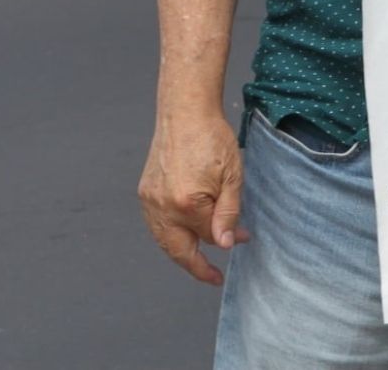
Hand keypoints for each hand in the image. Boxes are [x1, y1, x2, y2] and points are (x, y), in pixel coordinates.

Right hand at [138, 111, 247, 285]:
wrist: (185, 111)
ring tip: (198, 259)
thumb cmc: (212, 138)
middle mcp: (163, 206)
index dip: (228, 237)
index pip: (209, 236)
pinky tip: (183, 234)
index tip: (242, 241)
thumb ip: (228, 214)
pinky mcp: (145, 191)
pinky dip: (169, 235)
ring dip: (181, 253)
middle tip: (213, 275)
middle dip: (196, 266)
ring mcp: (150, 200)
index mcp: (187, 204)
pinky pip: (155, 224)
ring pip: (163, 241)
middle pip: (179, 250)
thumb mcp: (232, 176)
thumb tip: (225, 245)